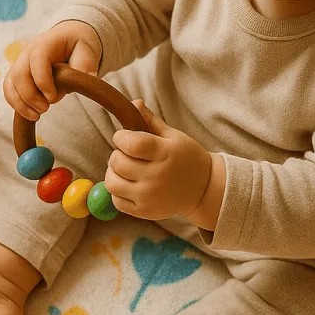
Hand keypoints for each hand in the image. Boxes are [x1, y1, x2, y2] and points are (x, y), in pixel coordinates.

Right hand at [4, 20, 101, 120]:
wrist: (67, 39)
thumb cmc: (76, 45)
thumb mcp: (87, 50)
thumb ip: (85, 64)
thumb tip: (87, 78)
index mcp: (45, 43)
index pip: (37, 59)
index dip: (42, 80)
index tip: (52, 97)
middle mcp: (28, 52)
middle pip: (19, 74)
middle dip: (29, 96)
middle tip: (45, 109)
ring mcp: (20, 63)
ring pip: (10, 84)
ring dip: (20, 103)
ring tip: (36, 116)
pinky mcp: (17, 76)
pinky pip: (9, 90)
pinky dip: (16, 104)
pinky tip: (30, 114)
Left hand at [106, 101, 213, 220]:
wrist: (203, 190)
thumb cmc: (186, 158)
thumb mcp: (173, 136)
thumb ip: (150, 120)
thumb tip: (133, 103)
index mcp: (165, 153)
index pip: (130, 143)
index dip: (120, 137)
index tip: (124, 137)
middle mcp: (157, 177)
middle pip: (117, 162)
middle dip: (118, 153)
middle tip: (128, 153)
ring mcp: (149, 197)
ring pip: (111, 182)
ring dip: (113, 172)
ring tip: (125, 168)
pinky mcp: (144, 212)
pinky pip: (116, 201)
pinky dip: (118, 191)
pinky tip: (129, 184)